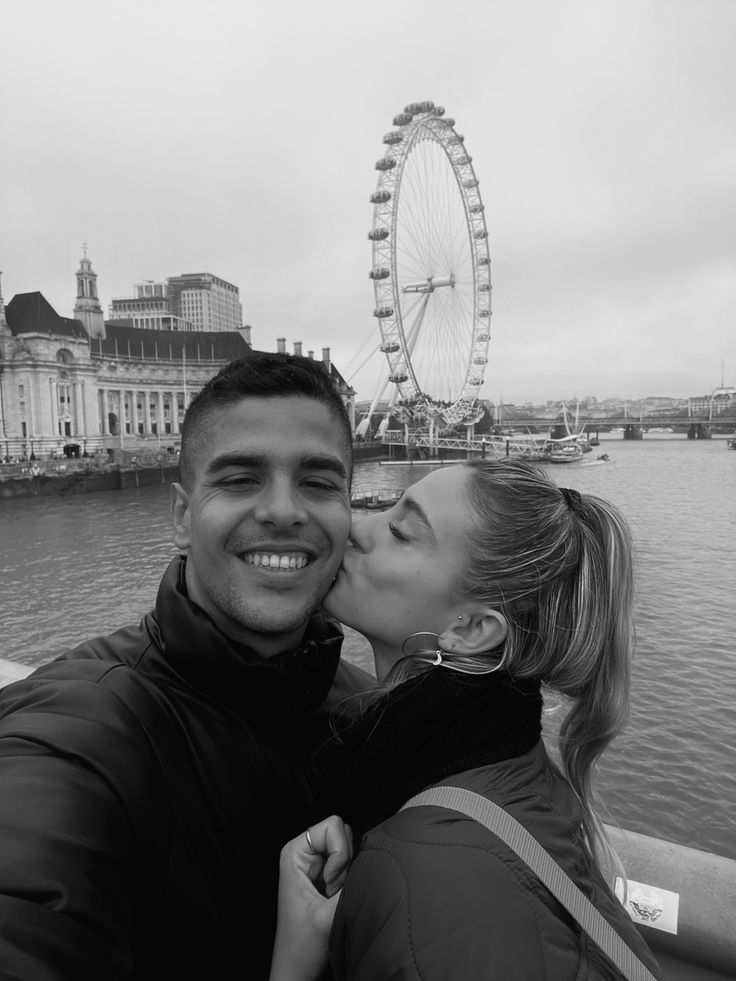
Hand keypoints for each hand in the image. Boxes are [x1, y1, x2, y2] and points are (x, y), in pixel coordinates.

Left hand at [269, 815, 352, 980]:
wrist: (298, 971)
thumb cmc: (301, 947)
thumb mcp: (327, 915)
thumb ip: (352, 885)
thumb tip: (376, 863)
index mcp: (294, 852)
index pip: (333, 824)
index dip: (339, 854)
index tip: (328, 883)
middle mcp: (304, 852)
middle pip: (343, 832)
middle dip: (345, 863)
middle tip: (332, 892)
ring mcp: (317, 863)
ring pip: (349, 847)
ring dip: (349, 874)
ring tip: (333, 897)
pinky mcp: (327, 875)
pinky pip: (350, 864)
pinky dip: (350, 882)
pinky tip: (336, 899)